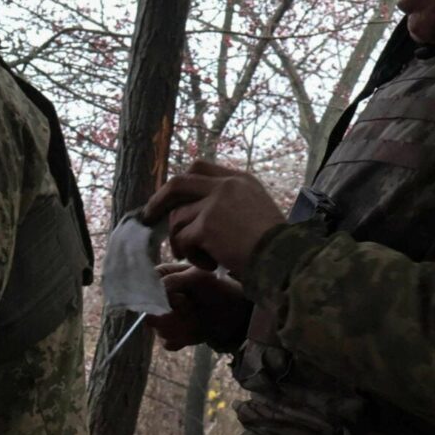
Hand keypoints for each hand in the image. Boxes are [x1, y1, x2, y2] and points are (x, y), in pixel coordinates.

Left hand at [142, 161, 285, 273]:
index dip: (179, 185)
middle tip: (148, 218)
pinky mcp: (207, 224)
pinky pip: (183, 241)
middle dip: (158, 201)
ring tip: (200, 258)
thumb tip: (193, 211)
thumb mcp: (255, 211)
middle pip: (178, 183)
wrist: (286, 259)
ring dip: (182, 242)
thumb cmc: (275, 245)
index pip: (198, 168)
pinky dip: (192, 256)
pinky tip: (211, 265)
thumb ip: (228, 204)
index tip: (169, 199)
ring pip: (177, 219)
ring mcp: (215, 203)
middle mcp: (226, 185)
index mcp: (239, 179)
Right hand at [149, 263, 251, 350]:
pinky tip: (197, 329)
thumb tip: (155, 292)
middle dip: (172, 314)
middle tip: (191, 306)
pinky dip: (184, 338)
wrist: (236, 311)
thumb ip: (173, 280)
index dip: (161, 296)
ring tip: (198, 316)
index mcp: (162, 278)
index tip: (182, 296)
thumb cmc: (219, 287)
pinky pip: (168, 343)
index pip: (144, 289)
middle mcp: (158, 298)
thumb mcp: (199, 276)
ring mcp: (164, 318)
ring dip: (183, 325)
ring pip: (160, 330)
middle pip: (149, 313)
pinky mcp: (172, 336)